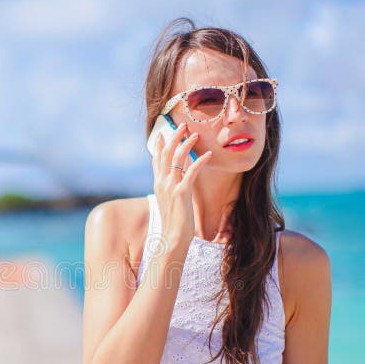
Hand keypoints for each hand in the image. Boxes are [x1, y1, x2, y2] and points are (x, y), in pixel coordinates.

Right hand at [151, 122, 212, 250]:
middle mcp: (162, 183)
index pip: (156, 159)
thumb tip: (177, 180)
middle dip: (174, 137)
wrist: (172, 238)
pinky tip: (208, 154)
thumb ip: (171, 189)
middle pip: (166, 153)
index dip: (159, 145)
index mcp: (158, 184)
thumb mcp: (170, 202)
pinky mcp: (181, 193)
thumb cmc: (174, 222)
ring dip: (186, 144)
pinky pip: (191, 172)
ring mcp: (170, 187)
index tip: (162, 132)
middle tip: (183, 125)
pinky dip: (199, 161)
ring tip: (196, 134)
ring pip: (177, 159)